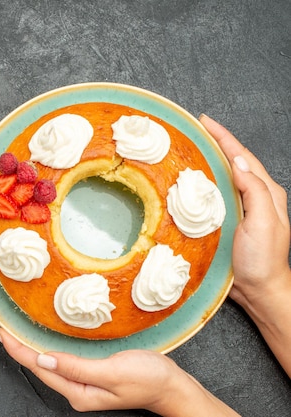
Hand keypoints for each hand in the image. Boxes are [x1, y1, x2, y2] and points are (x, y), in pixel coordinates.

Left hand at [0, 328, 238, 415]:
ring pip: (49, 363)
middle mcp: (76, 390)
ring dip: (31, 346)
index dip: (18, 349)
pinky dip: (48, 347)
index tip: (1, 332)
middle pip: (39, 366)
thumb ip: (77, 367)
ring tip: (15, 330)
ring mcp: (83, 383)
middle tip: (1, 326)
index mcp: (79, 392)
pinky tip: (43, 338)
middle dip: (19, 347)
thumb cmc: (149, 378)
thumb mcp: (113, 371)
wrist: (172, 387)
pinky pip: (62, 360)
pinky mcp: (90, 374)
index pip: (39, 368)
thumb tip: (44, 360)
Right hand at [199, 114, 290, 308]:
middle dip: (214, 142)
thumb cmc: (262, 259)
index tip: (204, 121)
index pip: (242, 156)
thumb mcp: (264, 222)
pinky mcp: (225, 221)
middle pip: (231, 161)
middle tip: (192, 130)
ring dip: (206, 160)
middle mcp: (252, 196)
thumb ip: (253, 190)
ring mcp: (238, 209)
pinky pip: (211, 195)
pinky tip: (187, 182)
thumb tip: (236, 162)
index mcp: (265, 192)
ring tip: (187, 148)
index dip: (223, 137)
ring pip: (221, 176)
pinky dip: (200, 183)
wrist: (258, 291)